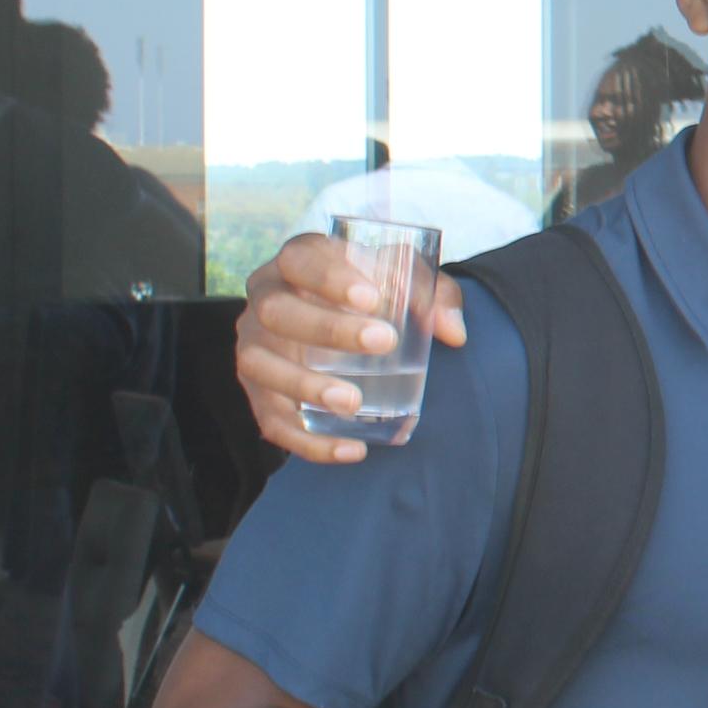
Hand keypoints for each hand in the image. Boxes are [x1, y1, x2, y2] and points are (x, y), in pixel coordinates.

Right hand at [234, 233, 467, 463]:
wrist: (344, 324)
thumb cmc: (376, 293)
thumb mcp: (407, 280)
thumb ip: (434, 295)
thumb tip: (453, 333)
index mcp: (298, 261)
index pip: (300, 258)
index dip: (330, 276)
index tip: (373, 298)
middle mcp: (265, 298)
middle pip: (276, 311)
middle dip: (326, 329)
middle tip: (382, 343)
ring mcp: (254, 346)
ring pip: (259, 365)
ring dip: (304, 386)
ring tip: (354, 403)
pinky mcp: (257, 391)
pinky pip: (270, 419)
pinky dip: (308, 441)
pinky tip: (351, 450)